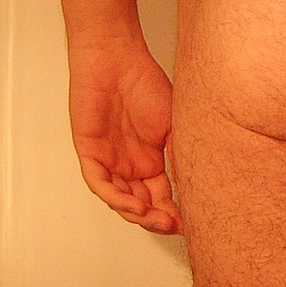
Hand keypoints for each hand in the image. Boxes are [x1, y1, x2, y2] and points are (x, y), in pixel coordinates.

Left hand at [67, 36, 181, 233]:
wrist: (117, 60)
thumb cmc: (146, 84)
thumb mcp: (174, 126)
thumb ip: (180, 155)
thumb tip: (195, 186)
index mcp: (151, 160)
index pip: (162, 196)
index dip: (175, 212)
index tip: (191, 223)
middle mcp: (129, 165)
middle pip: (142, 203)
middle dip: (158, 219)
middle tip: (175, 226)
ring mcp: (109, 161)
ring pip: (121, 199)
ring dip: (139, 214)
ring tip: (158, 220)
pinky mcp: (90, 153)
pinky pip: (100, 183)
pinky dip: (117, 197)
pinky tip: (135, 205)